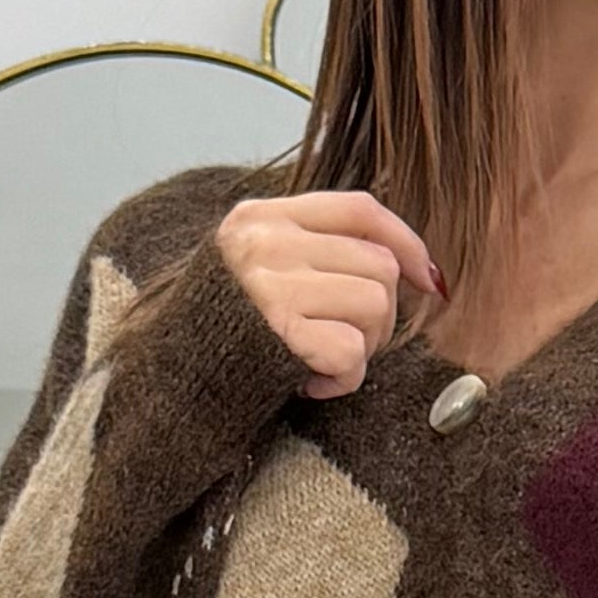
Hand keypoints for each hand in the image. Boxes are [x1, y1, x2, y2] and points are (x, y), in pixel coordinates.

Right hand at [211, 189, 439, 399]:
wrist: (171, 388)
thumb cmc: (226, 336)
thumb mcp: (260, 269)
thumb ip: (315, 250)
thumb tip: (409, 263)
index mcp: (262, 217)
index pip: (359, 209)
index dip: (406, 242)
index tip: (427, 277)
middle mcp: (266, 242)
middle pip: (378, 264)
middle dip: (380, 315)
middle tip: (344, 343)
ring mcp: (271, 285)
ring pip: (375, 304)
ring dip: (364, 347)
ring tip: (321, 361)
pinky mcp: (281, 332)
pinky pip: (353, 351)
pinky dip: (344, 379)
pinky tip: (310, 382)